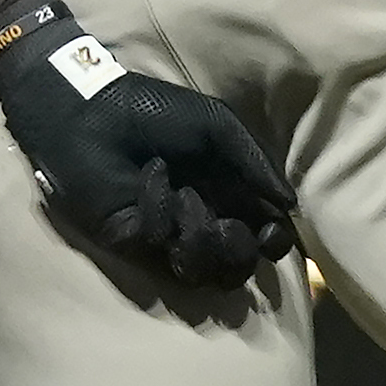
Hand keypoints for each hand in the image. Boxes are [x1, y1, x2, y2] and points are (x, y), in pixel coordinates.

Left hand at [0, 0, 296, 292]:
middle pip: (237, 269)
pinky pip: (158, 245)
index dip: (274, 244)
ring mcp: (166, 237)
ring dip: (201, 236)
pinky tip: (151, 178)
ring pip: (201, 273)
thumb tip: (290, 204)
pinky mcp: (131, 242)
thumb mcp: (218, 125)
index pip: (264, 238)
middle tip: (228, 226)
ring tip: (187, 198)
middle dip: (239, 252)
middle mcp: (202, 222)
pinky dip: (160, 208)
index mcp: (228, 195)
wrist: (95, 112)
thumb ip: (256, 162)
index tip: (270, 233)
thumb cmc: (155, 111)